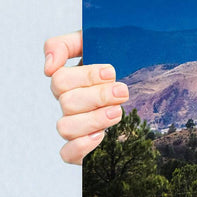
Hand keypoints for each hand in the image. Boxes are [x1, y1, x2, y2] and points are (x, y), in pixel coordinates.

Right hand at [44, 31, 128, 164]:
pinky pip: (67, 154)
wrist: (148, 86)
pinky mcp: (84, 147)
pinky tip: (101, 136)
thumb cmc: (120, 61)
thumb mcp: (95, 42)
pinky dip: (82, 146)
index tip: (111, 72)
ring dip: (93, 119)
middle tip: (122, 92)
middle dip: (98, 96)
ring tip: (118, 112)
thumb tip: (48, 67)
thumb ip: (65, 44)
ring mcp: (76, 125)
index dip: (85, 76)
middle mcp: (70, 103)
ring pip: (65, 127)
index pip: (60, 79)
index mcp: (70, 80)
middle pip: (66, 103)